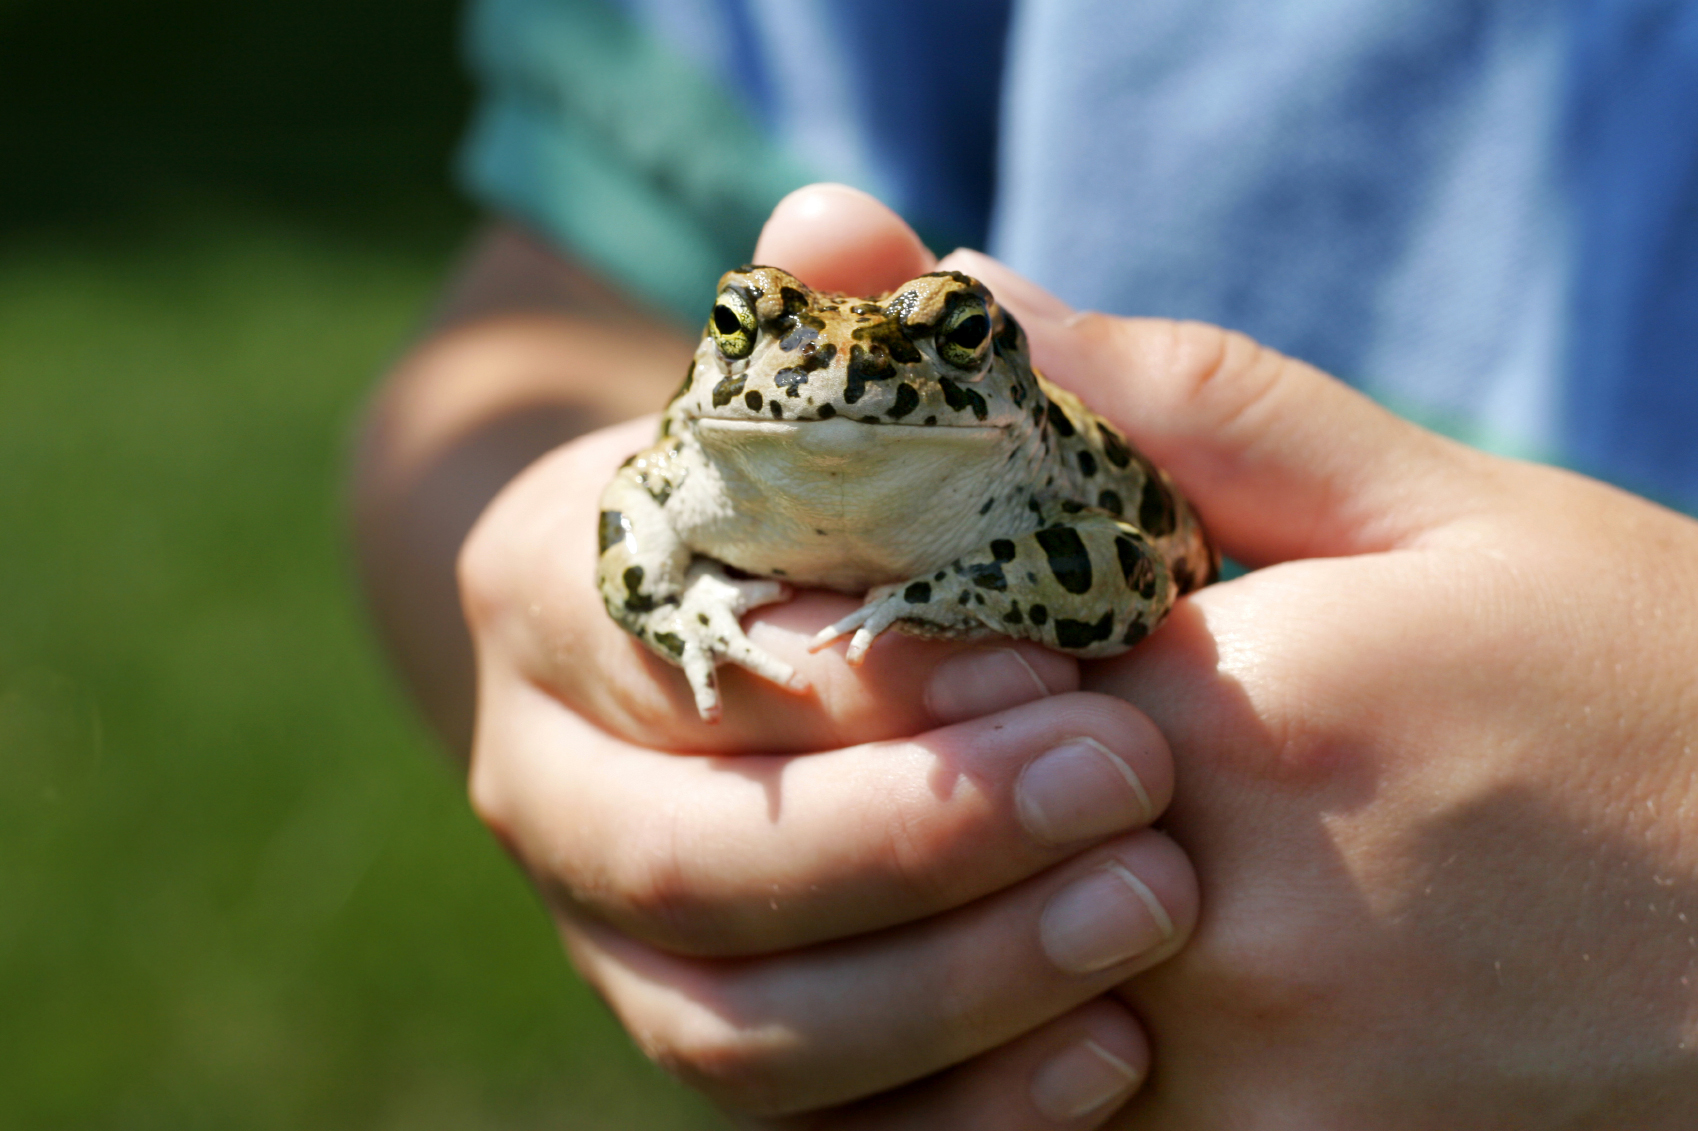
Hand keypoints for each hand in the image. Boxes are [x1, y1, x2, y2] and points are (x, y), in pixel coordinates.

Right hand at [458, 186, 1202, 1126]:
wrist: (708, 627)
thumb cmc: (789, 497)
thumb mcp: (804, 396)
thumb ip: (840, 331)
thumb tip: (847, 231)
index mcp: (552, 598)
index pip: (677, 653)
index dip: (853, 676)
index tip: (1047, 664)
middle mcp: (546, 789)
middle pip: (688, 864)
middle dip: (914, 845)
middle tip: (1129, 795)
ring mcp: (611, 940)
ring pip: (736, 1032)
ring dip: (944, 996)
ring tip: (1140, 936)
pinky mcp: (705, 1035)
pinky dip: (949, 1116)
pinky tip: (1105, 1066)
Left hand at [950, 253, 1697, 1125]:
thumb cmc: (1646, 693)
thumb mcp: (1438, 512)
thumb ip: (1180, 402)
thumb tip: (967, 295)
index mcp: (1231, 713)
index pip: (922, 653)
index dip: (870, 626)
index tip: (864, 596)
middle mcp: (1203, 917)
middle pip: (919, 831)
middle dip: (892, 769)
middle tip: (904, 729)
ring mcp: (1229, 1084)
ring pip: (957, 994)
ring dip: (932, 915)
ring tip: (994, 839)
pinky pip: (1045, 1119)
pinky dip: (1008, 1049)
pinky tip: (1060, 963)